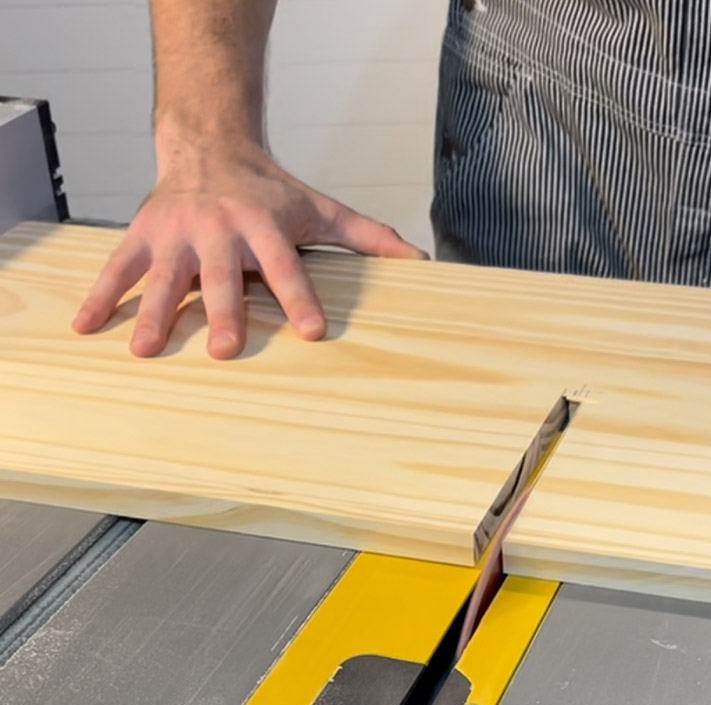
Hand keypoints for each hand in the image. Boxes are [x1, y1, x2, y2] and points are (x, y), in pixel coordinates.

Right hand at [73, 144, 426, 358]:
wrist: (211, 143)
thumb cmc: (271, 189)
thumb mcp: (320, 208)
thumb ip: (368, 237)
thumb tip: (420, 262)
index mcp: (265, 224)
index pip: (287, 266)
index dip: (299, 297)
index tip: (311, 331)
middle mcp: (220, 227)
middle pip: (222, 274)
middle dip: (222, 310)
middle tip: (223, 348)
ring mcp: (177, 231)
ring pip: (164, 275)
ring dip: (151, 311)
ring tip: (143, 349)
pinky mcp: (144, 234)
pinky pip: (119, 267)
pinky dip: (101, 295)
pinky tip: (85, 326)